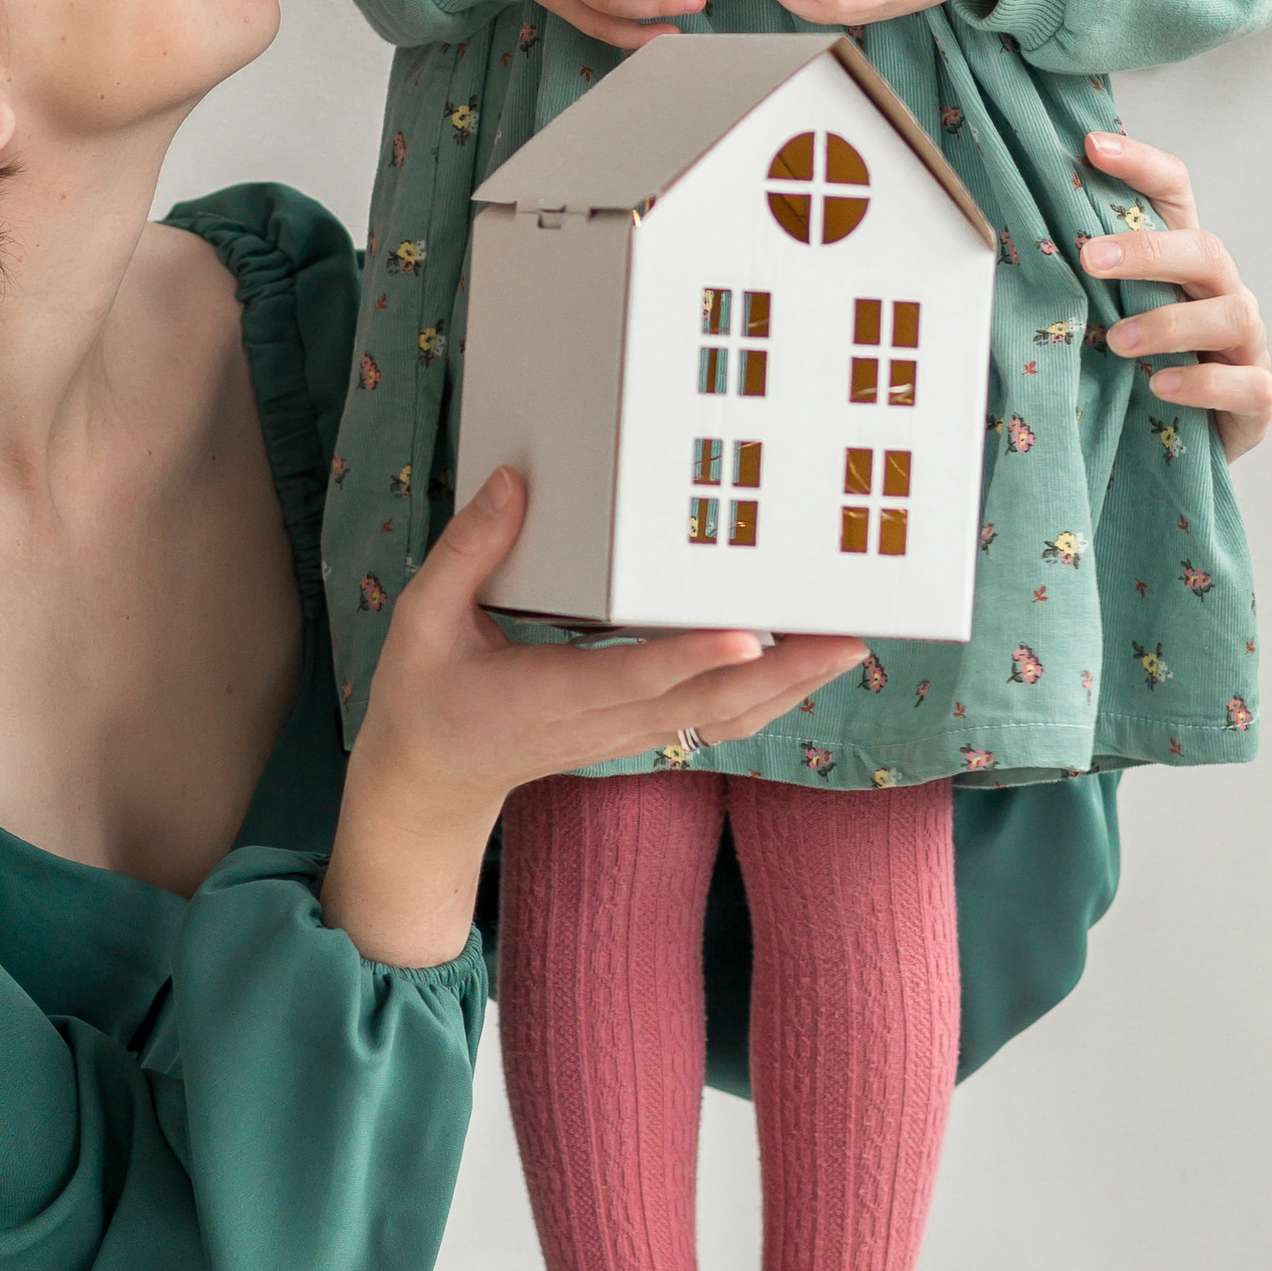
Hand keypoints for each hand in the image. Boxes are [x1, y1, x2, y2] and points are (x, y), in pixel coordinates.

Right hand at [320, 469, 864, 964]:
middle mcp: (603, 722)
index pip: (634, 677)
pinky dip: (768, 696)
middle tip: (848, 634)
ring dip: (792, 685)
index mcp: (549, 697)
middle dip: (785, 672)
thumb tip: (513, 482)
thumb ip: (468, 552)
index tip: (750, 636)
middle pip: (709, 703)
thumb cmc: (424, 701)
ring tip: (850, 644)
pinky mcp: (637, 733)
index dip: (694, 659)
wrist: (428, 788)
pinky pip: (715, 718)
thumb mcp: (421, 622)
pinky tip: (805, 666)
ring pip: (725, 716)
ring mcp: (626, 735)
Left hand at [1076, 130, 1271, 463]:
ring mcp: (1246, 345)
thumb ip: (1084, 278)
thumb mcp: (1107, 315)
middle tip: (1091, 260)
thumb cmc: (1139, 367)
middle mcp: (1222, 292)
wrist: (1186, 443)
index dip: (1141, 164)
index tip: (1091, 147)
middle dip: (1149, 251)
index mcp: (1184, 261)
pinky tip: (1160, 387)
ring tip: (1117, 342)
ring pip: (1233, 315)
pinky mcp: (1257, 398)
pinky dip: (1203, 384)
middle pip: (1205, 250)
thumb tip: (1008, 232)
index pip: (1175, 192)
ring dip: (1171, 324)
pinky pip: (1247, 383)